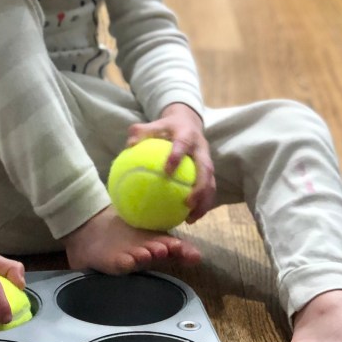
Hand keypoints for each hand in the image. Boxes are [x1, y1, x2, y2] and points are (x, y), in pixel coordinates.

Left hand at [126, 103, 214, 222]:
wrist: (189, 122)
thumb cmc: (167, 127)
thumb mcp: (154, 125)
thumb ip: (141, 132)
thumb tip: (129, 145)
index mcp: (187, 134)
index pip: (183, 143)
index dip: (177, 156)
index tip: (167, 171)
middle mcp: (201, 148)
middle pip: (206, 168)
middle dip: (200, 187)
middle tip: (188, 203)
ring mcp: (208, 160)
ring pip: (211, 182)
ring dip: (204, 202)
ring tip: (191, 218)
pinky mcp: (210, 171)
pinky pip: (209, 189)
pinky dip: (202, 205)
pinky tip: (189, 218)